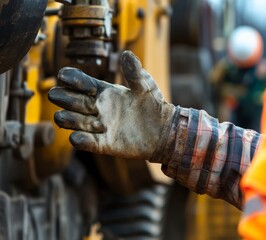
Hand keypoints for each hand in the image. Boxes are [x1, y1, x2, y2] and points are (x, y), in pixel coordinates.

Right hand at [48, 51, 174, 160]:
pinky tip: (75, 138)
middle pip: (77, 103)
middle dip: (65, 98)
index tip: (63, 74)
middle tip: (54, 94)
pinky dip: (83, 141)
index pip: (85, 84)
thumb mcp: (146, 87)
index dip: (74, 79)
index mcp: (106, 93)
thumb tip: (127, 54)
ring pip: (80, 123)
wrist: (164, 130)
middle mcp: (100, 109)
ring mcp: (102, 127)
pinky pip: (91, 143)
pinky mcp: (107, 144)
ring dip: (69, 120)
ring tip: (60, 116)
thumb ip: (135, 73)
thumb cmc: (154, 106)